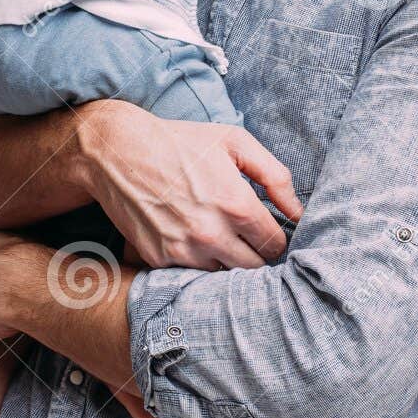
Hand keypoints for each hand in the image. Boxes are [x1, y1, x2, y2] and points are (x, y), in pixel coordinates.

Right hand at [79, 103, 301, 269]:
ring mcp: (183, 250)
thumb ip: (275, 176)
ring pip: (222, 275)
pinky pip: (189, 274)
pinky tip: (188, 237)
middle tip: (245, 237)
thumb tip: (298, 211)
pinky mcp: (159, 259)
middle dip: (254, 254)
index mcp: (236, 205)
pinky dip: (194, 261)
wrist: (118, 151)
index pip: (275, 245)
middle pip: (253, 268)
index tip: (266, 230)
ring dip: (225, 260)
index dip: (274, 238)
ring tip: (216, 236)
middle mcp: (211, 234)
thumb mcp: (234, 142)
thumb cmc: (181, 142)